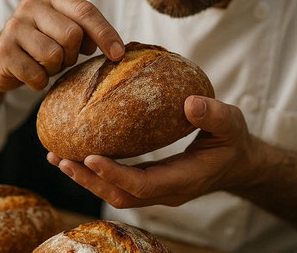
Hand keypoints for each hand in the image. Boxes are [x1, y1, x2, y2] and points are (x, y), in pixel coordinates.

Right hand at [0, 0, 124, 92]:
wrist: (1, 61)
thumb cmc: (44, 45)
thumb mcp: (67, 33)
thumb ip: (89, 33)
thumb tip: (116, 50)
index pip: (85, 11)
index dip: (105, 33)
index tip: (118, 54)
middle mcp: (31, 5)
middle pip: (72, 34)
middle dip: (73, 54)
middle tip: (65, 58)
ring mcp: (13, 26)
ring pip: (54, 55)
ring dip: (56, 68)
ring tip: (47, 64)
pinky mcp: (2, 50)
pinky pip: (36, 74)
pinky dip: (41, 82)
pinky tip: (33, 75)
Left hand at [47, 95, 256, 207]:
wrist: (237, 163)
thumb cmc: (233, 143)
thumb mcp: (231, 125)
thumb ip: (214, 115)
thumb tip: (189, 103)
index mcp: (184, 179)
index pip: (142, 186)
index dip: (114, 174)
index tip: (89, 156)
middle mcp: (166, 190)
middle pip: (120, 194)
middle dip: (88, 179)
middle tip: (60, 158)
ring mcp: (158, 189)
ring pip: (116, 191)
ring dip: (87, 177)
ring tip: (59, 157)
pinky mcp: (152, 181)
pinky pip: (120, 181)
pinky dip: (97, 171)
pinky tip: (81, 152)